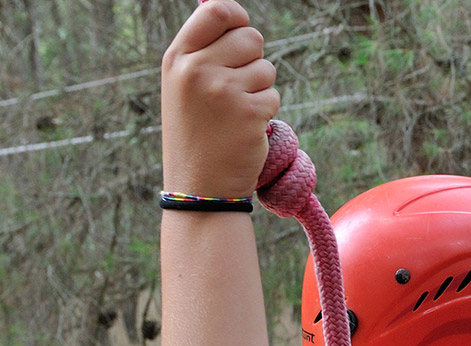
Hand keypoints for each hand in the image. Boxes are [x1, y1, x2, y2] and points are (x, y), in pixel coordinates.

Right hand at [161, 1, 279, 198]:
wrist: (199, 185)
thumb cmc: (195, 132)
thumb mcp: (183, 86)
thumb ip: (203, 51)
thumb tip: (231, 15)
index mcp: (178, 58)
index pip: (215, 11)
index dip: (238, 15)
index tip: (242, 26)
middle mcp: (197, 69)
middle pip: (250, 37)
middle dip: (255, 58)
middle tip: (240, 84)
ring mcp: (224, 91)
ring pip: (266, 68)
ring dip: (261, 88)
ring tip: (238, 111)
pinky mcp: (250, 113)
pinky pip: (273, 96)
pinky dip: (267, 111)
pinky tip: (246, 128)